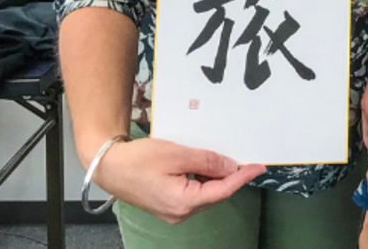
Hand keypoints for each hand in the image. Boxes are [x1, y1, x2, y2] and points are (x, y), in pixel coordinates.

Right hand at [89, 136, 263, 224]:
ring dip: (212, 176)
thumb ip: (206, 160)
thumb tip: (229, 166)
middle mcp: (180, 213)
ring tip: (214, 157)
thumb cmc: (138, 160)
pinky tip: (199, 164)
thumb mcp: (176, 154)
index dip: (242, 177)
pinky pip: (192, 193)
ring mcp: (172, 212)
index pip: (222, 190)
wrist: (109, 166)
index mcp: (183, 203)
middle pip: (214, 194)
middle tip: (237, 156)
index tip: (258, 167)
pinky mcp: (167, 205)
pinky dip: (200, 179)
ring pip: (204, 193)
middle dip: (226, 175)